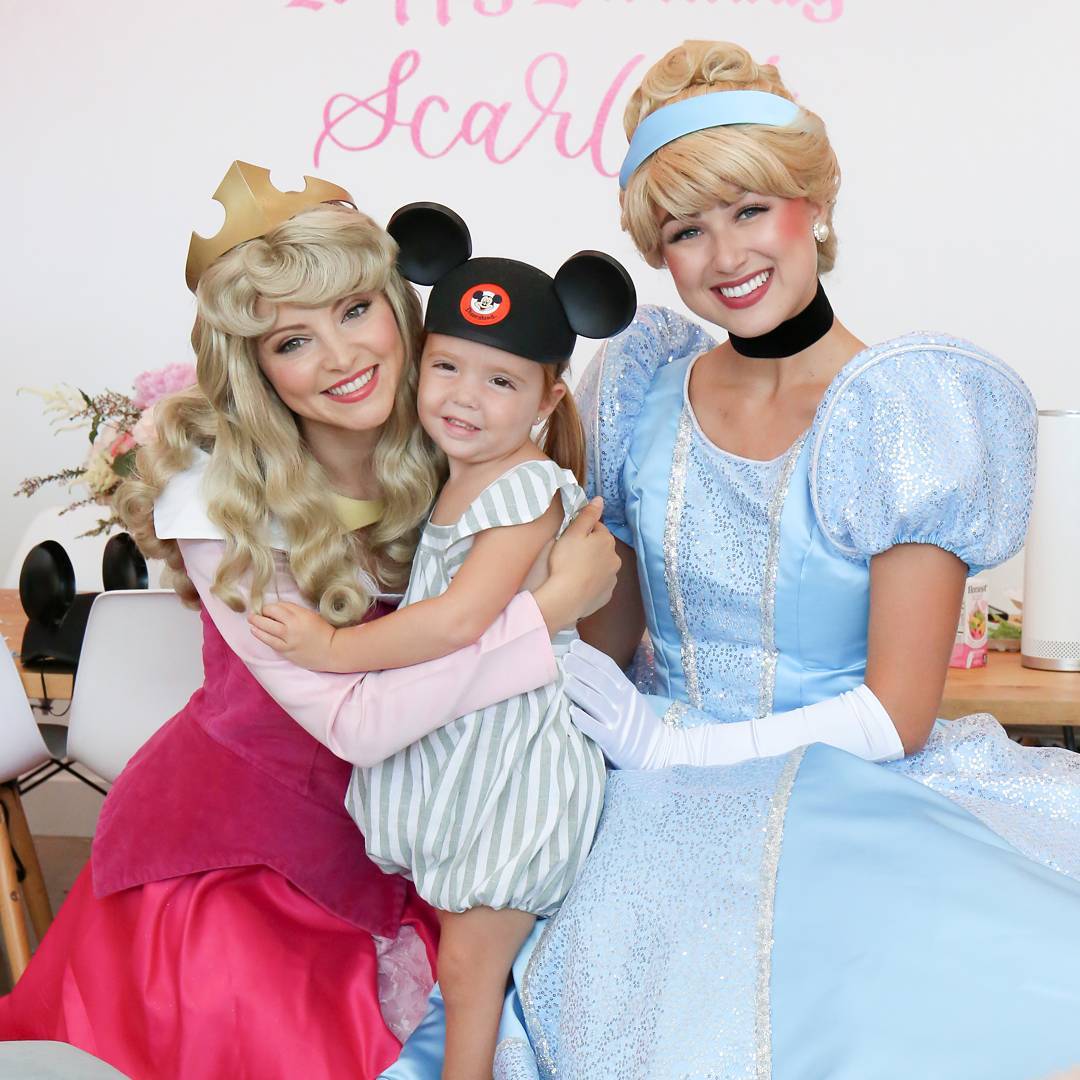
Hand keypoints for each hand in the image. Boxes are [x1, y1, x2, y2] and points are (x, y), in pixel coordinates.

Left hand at [248, 601, 336, 670]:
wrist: (332, 651)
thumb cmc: (324, 631)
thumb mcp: (311, 615)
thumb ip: (294, 611)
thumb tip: (276, 608)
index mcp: (301, 615)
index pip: (279, 607)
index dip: (270, 607)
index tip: (268, 609)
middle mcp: (293, 627)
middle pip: (270, 616)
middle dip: (259, 614)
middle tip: (253, 614)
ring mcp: (289, 640)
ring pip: (267, 630)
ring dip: (256, 625)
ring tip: (251, 622)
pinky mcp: (287, 652)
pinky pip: (270, 643)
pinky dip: (262, 636)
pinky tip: (256, 632)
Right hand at [535, 499, 618, 632]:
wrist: (566, 597)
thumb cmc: (567, 561)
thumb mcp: (573, 532)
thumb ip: (588, 514)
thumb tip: (600, 500)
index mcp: (607, 540)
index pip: (597, 528)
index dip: (582, 531)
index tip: (570, 538)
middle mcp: (615, 558)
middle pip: (601, 548)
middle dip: (589, 548)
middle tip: (569, 555)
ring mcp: (612, 578)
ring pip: (602, 566)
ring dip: (591, 566)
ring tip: (573, 571)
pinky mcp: (606, 595)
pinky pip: (599, 584)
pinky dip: (591, 582)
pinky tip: (578, 584)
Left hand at [563, 639, 669, 768]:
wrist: (660, 752)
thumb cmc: (639, 724)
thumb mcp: (631, 700)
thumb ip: (612, 686)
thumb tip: (585, 669)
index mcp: (627, 690)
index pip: (608, 667)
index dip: (591, 654)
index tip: (573, 644)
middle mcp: (624, 703)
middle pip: (600, 681)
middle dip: (581, 668)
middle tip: (564, 658)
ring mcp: (619, 723)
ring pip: (597, 703)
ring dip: (579, 690)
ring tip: (563, 680)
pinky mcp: (614, 743)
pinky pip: (598, 730)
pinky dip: (585, 721)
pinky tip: (571, 712)